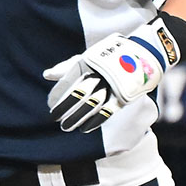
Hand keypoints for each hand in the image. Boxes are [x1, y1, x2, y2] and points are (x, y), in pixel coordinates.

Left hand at [43, 19, 180, 132]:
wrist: (138, 56)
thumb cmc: (105, 59)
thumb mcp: (86, 59)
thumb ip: (66, 68)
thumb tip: (46, 75)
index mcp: (89, 62)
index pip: (69, 80)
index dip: (58, 94)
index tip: (50, 105)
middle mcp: (100, 74)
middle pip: (79, 94)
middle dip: (65, 107)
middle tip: (55, 118)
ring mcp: (112, 85)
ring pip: (92, 104)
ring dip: (77, 117)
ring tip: (66, 127)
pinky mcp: (123, 96)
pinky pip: (107, 111)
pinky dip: (94, 121)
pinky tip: (84, 129)